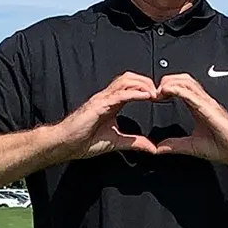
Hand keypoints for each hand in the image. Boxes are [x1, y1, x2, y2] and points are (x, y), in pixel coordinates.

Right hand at [44, 73, 162, 159]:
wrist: (66, 144)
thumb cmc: (84, 141)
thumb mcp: (116, 142)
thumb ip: (134, 143)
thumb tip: (152, 148)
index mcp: (112, 103)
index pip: (131, 87)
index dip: (146, 88)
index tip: (162, 96)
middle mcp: (107, 97)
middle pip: (130, 79)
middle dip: (147, 82)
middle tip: (162, 92)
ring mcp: (102, 99)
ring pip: (125, 82)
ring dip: (143, 85)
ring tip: (156, 92)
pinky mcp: (98, 105)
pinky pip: (119, 94)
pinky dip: (134, 93)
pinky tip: (146, 96)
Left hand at [154, 73, 227, 164]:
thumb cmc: (225, 146)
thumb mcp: (192, 146)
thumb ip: (175, 145)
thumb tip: (159, 148)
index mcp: (198, 107)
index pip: (181, 88)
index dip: (166, 88)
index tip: (154, 97)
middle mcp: (202, 101)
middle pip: (182, 79)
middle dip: (166, 81)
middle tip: (153, 92)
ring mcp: (206, 102)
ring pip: (186, 81)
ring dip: (169, 82)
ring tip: (158, 91)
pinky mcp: (208, 107)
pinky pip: (190, 93)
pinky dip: (176, 89)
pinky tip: (165, 92)